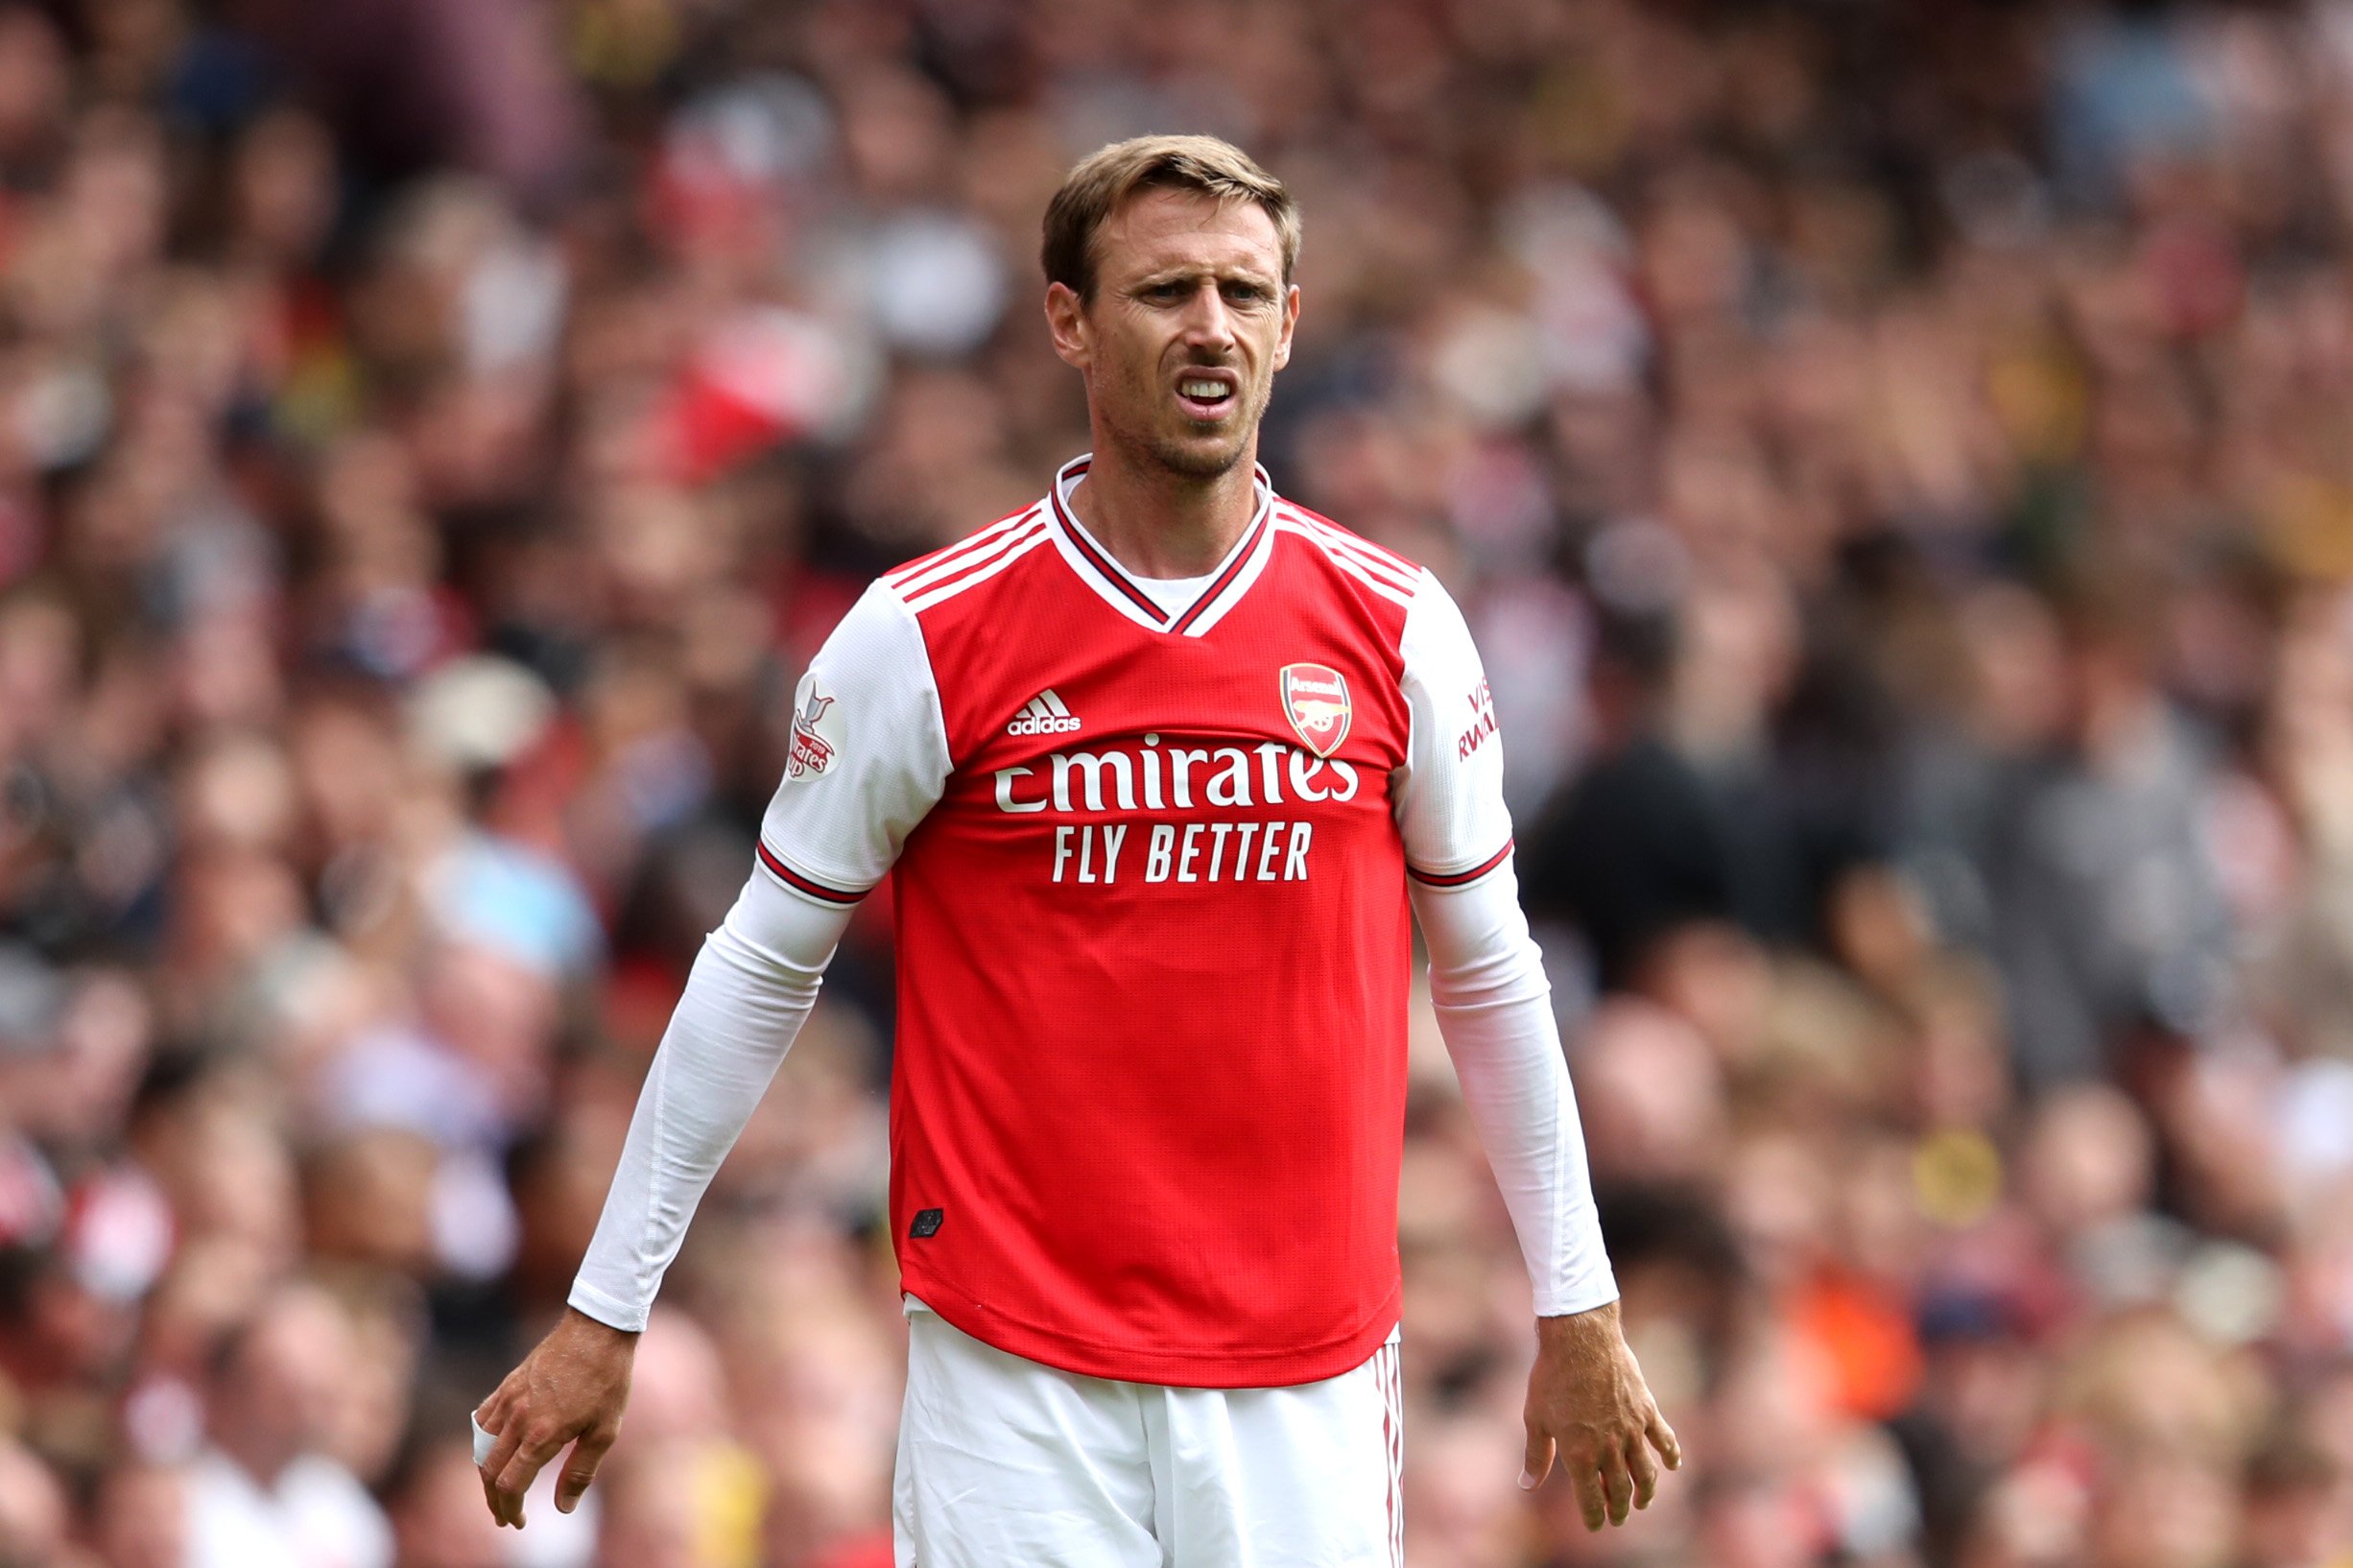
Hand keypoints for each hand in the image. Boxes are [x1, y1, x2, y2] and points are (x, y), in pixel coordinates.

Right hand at [474, 1308, 639, 1527]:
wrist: (598, 1328)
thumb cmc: (608, 1379)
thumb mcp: (606, 1431)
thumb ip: (580, 1472)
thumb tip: (563, 1509)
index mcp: (541, 1434)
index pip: (510, 1486)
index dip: (511, 1510)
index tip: (519, 1523)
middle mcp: (518, 1418)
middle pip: (489, 1471)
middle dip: (495, 1500)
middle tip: (506, 1517)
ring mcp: (509, 1399)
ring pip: (481, 1447)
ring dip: (486, 1474)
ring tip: (497, 1490)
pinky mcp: (508, 1384)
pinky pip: (482, 1419)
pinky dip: (481, 1442)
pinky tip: (492, 1449)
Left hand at [1519, 1299, 1681, 1529]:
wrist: (1581, 1338)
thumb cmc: (1552, 1376)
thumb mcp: (1535, 1418)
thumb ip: (1536, 1456)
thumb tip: (1526, 1485)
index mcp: (1579, 1454)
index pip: (1591, 1499)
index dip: (1593, 1517)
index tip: (1595, 1526)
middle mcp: (1609, 1448)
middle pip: (1620, 1490)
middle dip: (1619, 1509)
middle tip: (1619, 1518)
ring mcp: (1631, 1430)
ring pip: (1645, 1473)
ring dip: (1646, 1492)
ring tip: (1643, 1503)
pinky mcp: (1646, 1410)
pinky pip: (1664, 1440)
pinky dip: (1671, 1455)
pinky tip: (1673, 1466)